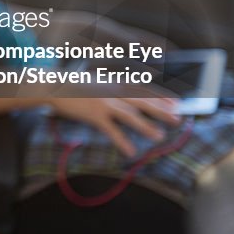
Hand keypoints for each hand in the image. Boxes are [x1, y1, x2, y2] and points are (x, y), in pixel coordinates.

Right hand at [49, 96, 181, 157]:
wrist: (55, 85)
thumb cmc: (75, 85)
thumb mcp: (99, 82)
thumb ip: (114, 87)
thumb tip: (129, 94)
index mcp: (116, 83)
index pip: (144, 90)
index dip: (161, 97)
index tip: (177, 104)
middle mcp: (113, 92)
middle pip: (142, 102)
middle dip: (161, 111)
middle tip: (178, 119)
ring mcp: (104, 103)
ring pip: (130, 115)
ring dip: (146, 126)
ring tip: (159, 136)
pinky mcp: (94, 115)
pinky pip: (111, 130)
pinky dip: (122, 141)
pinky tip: (131, 151)